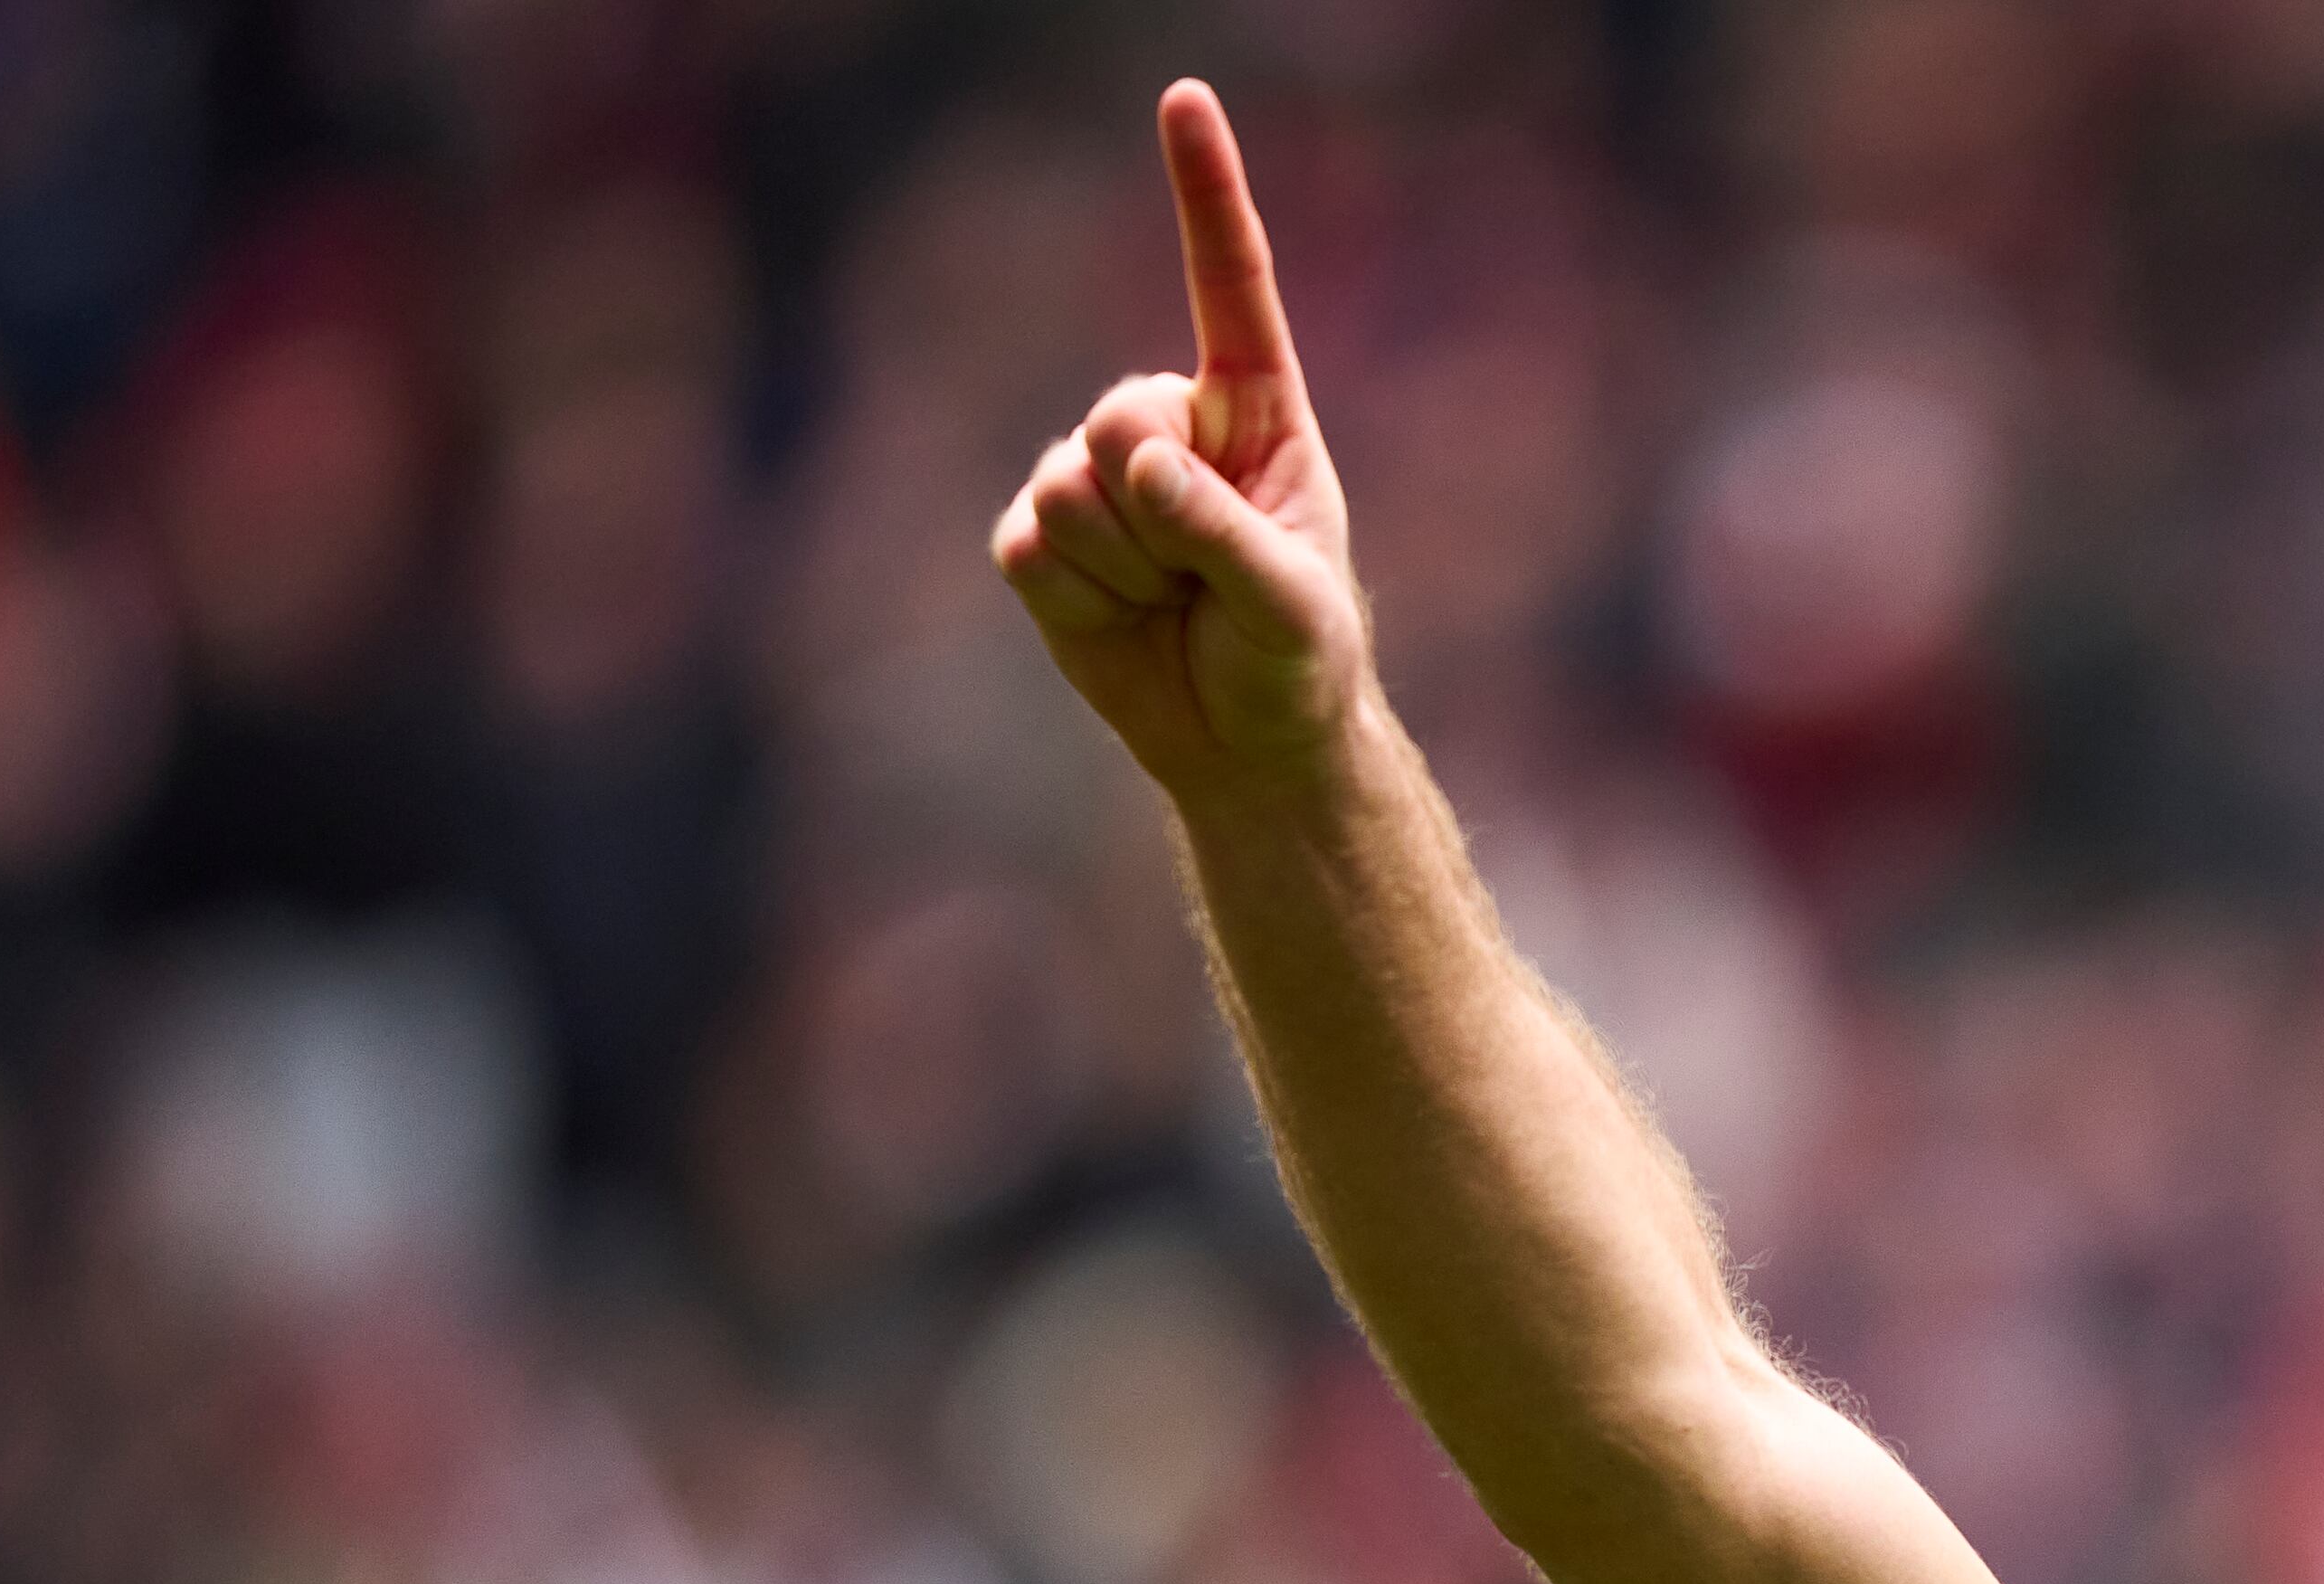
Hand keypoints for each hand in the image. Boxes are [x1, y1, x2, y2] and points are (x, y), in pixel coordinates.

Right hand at [990, 83, 1373, 790]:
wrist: (1244, 745)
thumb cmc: (1294, 661)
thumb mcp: (1291, 605)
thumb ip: (1224, 532)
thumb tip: (1137, 468)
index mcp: (1256, 413)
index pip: (1229, 287)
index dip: (1204, 194)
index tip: (1184, 98)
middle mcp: (1171, 427)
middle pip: (1120, 415)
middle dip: (1156, 509)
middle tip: (1201, 577)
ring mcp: (1097, 478)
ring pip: (1068, 485)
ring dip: (1123, 568)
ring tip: (1172, 605)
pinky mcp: (1044, 540)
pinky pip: (1028, 545)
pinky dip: (1078, 600)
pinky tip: (1122, 623)